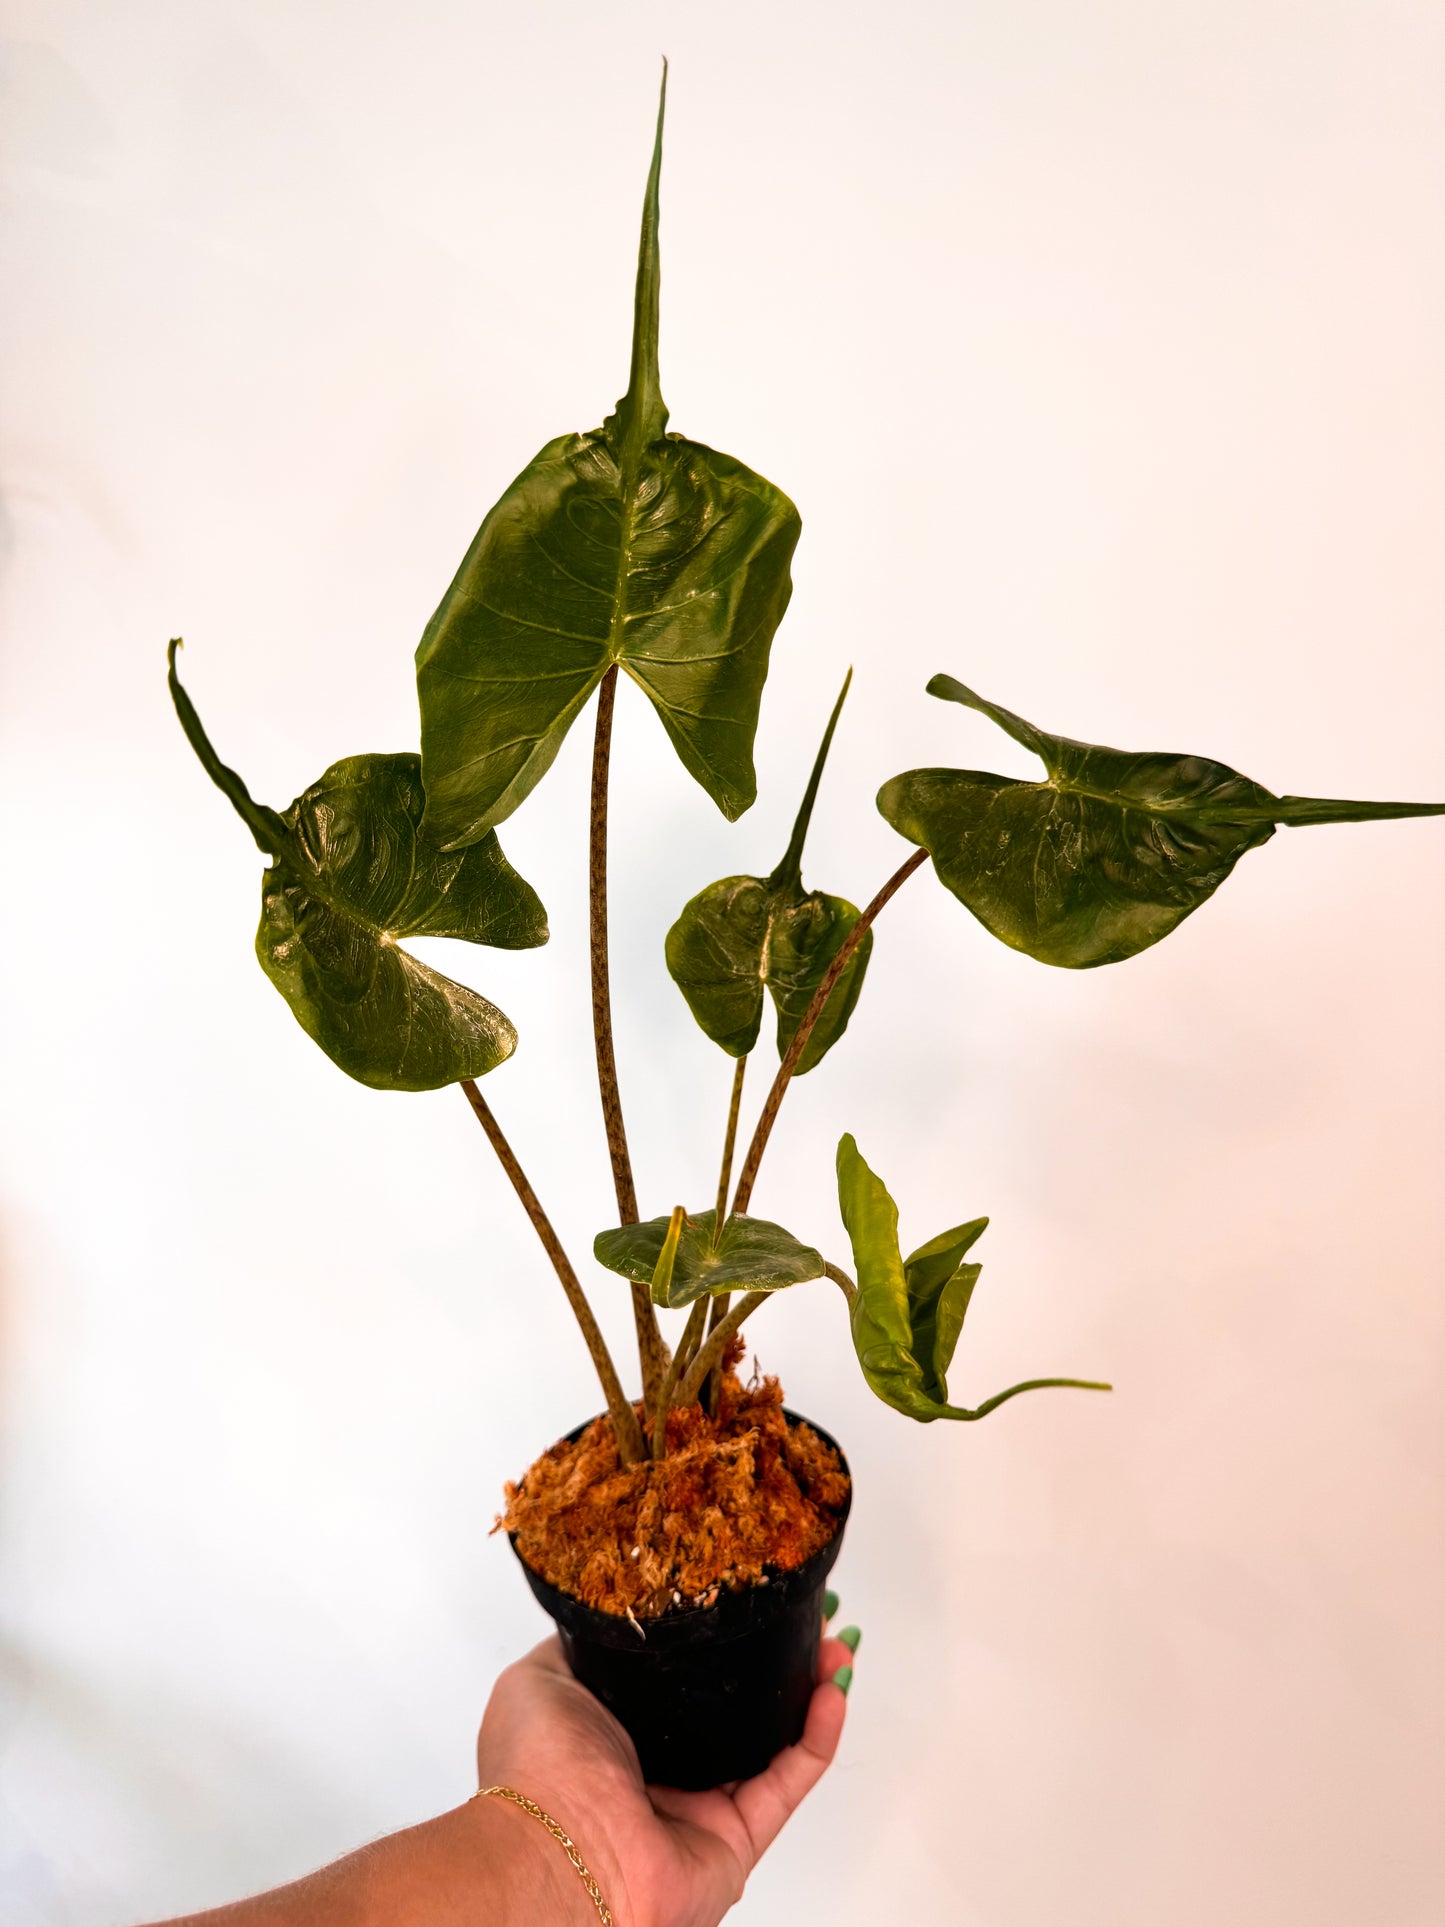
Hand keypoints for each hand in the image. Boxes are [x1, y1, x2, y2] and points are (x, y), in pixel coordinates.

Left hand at [475, 1617, 857, 1926]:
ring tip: (836, 1644)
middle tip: (810, 1618)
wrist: (558, 1852)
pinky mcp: (737, 1840)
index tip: (752, 1597)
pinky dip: (818, 1736)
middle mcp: (662, 1771)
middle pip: (736, 1707)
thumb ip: (582, 1646)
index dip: (719, 1640)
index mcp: (616, 1732)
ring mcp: (702, 1808)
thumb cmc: (538, 1770)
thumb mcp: (541, 1679)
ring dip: (809, 1690)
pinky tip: (834, 1688)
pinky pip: (789, 1781)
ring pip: (773, 1739)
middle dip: (777, 1662)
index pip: (682, 1679)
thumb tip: (608, 1614)